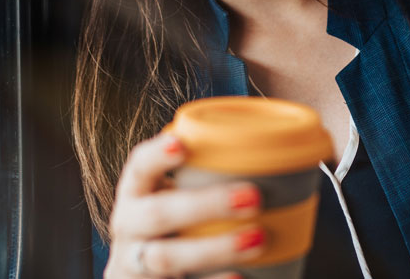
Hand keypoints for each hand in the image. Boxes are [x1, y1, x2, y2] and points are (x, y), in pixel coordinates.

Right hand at [105, 132, 266, 278]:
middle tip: (253, 197)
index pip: (139, 166)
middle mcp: (128, 225)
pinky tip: (240, 277)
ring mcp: (135, 261)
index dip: (157, 155)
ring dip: (214, 249)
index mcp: (135, 192)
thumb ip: (204, 175)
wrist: (136, 274)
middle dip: (205, 205)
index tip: (182, 145)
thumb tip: (281, 147)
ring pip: (166, 257)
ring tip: (258, 239)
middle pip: (158, 214)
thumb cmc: (169, 221)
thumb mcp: (171, 195)